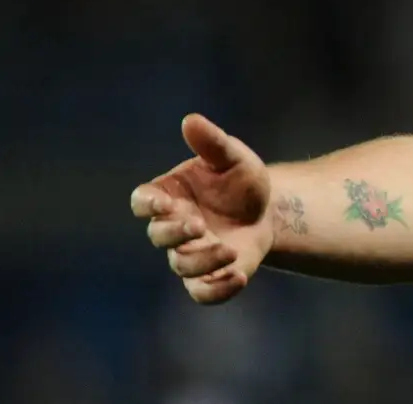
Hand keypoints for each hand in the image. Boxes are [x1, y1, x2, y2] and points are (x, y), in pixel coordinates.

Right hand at [130, 114, 274, 303]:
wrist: (270, 210)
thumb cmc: (241, 180)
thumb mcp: (233, 157)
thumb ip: (211, 142)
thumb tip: (191, 120)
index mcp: (168, 195)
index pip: (142, 201)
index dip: (147, 204)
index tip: (162, 202)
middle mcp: (173, 227)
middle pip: (159, 236)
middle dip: (175, 232)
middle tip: (198, 225)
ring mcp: (190, 253)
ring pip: (182, 265)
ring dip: (203, 260)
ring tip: (229, 250)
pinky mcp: (211, 275)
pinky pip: (203, 292)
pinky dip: (218, 290)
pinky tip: (239, 277)